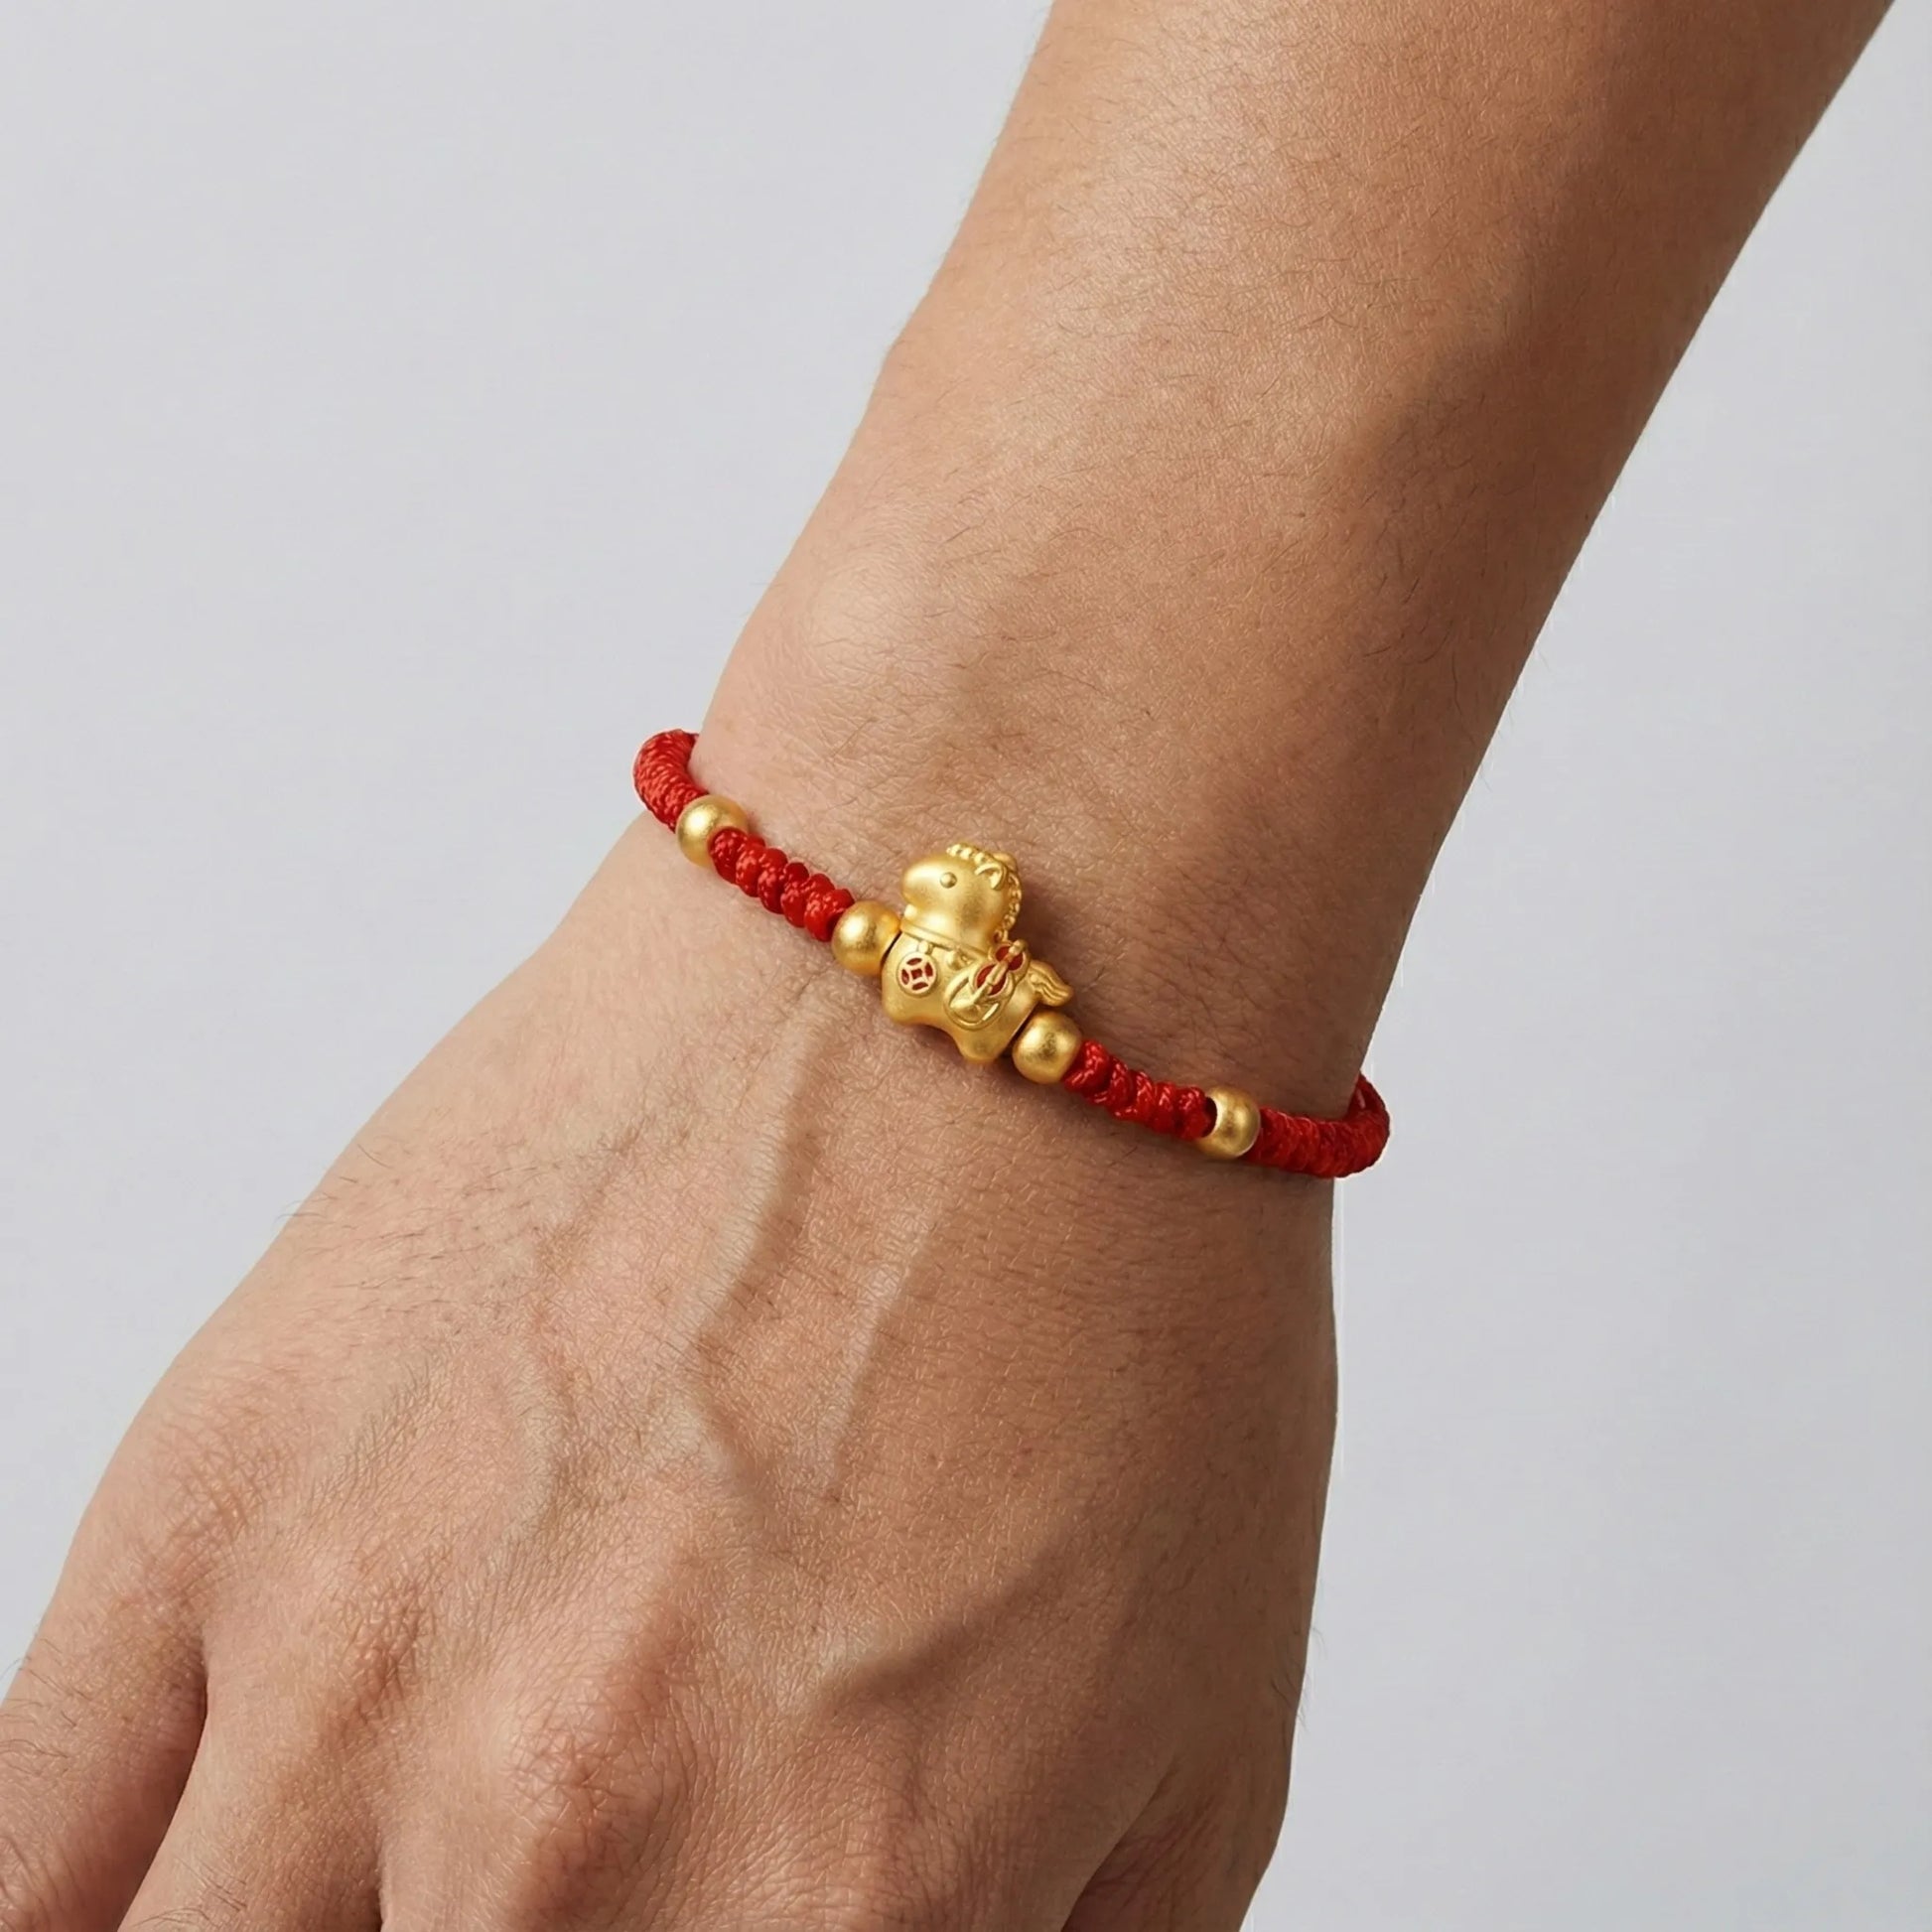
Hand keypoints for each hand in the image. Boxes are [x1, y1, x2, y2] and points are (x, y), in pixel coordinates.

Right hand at [0, 813, 1336, 1929]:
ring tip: (401, 1878)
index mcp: (840, 1921)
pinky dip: (89, 1913)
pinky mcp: (220, 1488)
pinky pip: (38, 1851)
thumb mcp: (1196, 1751)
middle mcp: (560, 1843)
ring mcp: (351, 1664)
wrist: (969, 980)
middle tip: (579, 1886)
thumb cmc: (1121, 1310)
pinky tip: (194, 1893)